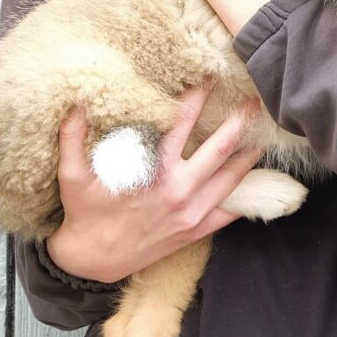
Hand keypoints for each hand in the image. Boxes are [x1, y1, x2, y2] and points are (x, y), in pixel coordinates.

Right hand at [45, 81, 262, 283]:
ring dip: (249, 154)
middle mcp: (179, 189)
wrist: (93, 260)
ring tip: (263, 135)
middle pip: (220, 147)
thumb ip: (73, 136)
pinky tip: (256, 180)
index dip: (199, 96)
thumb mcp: (72, 174)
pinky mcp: (196, 230)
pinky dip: (245, 195)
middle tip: (255, 99)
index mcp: (154, 170)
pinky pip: (230, 212)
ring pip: (232, 178)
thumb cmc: (86, 212)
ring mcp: (191, 211)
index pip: (183, 122)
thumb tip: (76, 100)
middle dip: (240, 121)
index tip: (212, 76)